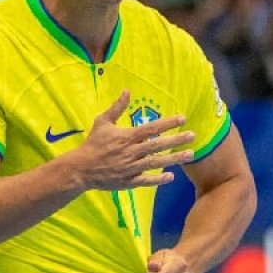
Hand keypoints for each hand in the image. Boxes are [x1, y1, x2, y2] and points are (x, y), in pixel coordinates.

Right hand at [72, 90, 194, 190]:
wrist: (80, 169)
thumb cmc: (93, 143)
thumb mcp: (102, 122)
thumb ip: (117, 107)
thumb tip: (127, 90)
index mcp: (126, 137)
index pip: (151, 128)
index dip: (168, 123)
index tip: (182, 118)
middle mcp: (131, 152)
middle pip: (157, 145)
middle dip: (176, 140)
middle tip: (192, 136)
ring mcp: (130, 168)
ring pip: (156, 163)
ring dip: (174, 159)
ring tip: (190, 155)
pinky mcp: (128, 181)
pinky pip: (145, 181)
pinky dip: (158, 179)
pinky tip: (171, 177)